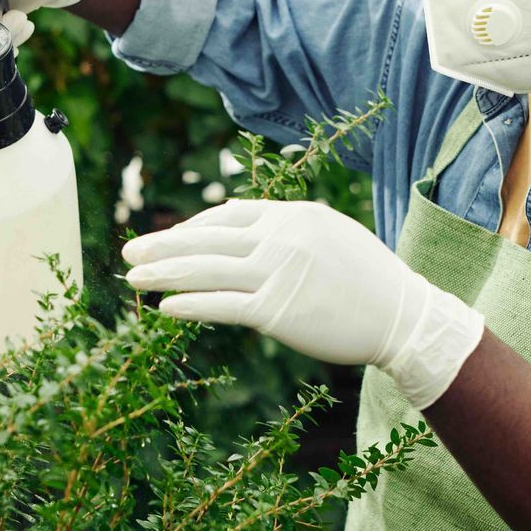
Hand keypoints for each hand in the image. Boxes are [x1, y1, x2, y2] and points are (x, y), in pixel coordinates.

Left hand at [122, 199, 485, 409]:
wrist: (402, 315)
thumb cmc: (367, 279)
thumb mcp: (327, 233)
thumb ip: (283, 226)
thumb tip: (235, 219)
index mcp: (291, 215)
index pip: (226, 216)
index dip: (191, 229)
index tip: (167, 239)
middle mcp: (280, 237)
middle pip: (206, 239)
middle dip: (162, 246)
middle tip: (128, 251)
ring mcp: (277, 273)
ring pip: (206, 270)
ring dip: (163, 274)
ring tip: (133, 277)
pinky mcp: (277, 310)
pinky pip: (221, 306)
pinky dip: (189, 305)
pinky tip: (164, 307)